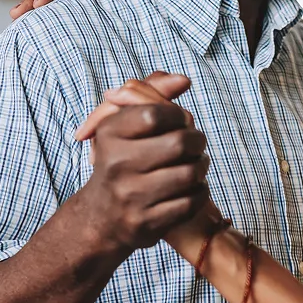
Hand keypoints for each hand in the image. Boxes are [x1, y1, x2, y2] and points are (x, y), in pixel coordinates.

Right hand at [73, 72, 209, 255]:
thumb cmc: (121, 162)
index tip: (181, 122)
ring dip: (200, 167)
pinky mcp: (147, 223)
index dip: (178, 115)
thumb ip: (153, 94)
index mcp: (110, 135)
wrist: (101, 218)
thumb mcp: (124, 125)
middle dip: (196, 141)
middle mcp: (117, 165)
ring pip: (190, 173)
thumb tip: (183, 80)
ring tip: (196, 164)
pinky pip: (191, 201)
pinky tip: (192, 187)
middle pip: (179, 142)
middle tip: (195, 144)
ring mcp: (132, 196)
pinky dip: (200, 192)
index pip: (155, 113)